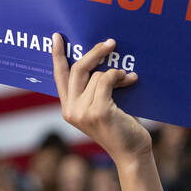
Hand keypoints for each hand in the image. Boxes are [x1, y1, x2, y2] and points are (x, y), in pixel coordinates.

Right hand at [51, 36, 151, 162]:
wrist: (132, 152)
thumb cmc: (121, 127)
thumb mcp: (103, 105)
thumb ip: (95, 88)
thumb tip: (102, 58)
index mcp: (68, 108)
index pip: (59, 77)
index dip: (57, 55)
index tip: (57, 37)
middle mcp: (71, 110)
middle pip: (77, 69)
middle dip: (94, 53)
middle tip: (110, 43)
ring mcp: (83, 112)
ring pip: (97, 75)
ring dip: (117, 72)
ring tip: (129, 77)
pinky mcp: (98, 111)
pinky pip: (107, 80)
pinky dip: (120, 76)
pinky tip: (131, 79)